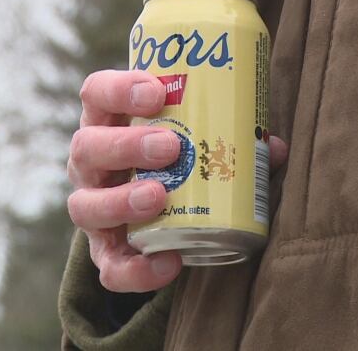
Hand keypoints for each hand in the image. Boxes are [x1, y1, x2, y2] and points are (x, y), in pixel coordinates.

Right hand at [66, 69, 287, 292]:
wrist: (162, 216)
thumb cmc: (180, 161)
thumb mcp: (196, 140)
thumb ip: (234, 138)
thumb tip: (272, 147)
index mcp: (109, 124)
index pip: (96, 94)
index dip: (119, 89)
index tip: (156, 91)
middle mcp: (92, 165)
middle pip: (87, 147)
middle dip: (126, 145)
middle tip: (170, 147)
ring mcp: (93, 208)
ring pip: (85, 206)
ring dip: (120, 200)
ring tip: (158, 196)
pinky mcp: (104, 252)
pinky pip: (109, 267)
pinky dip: (136, 269)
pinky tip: (170, 263)